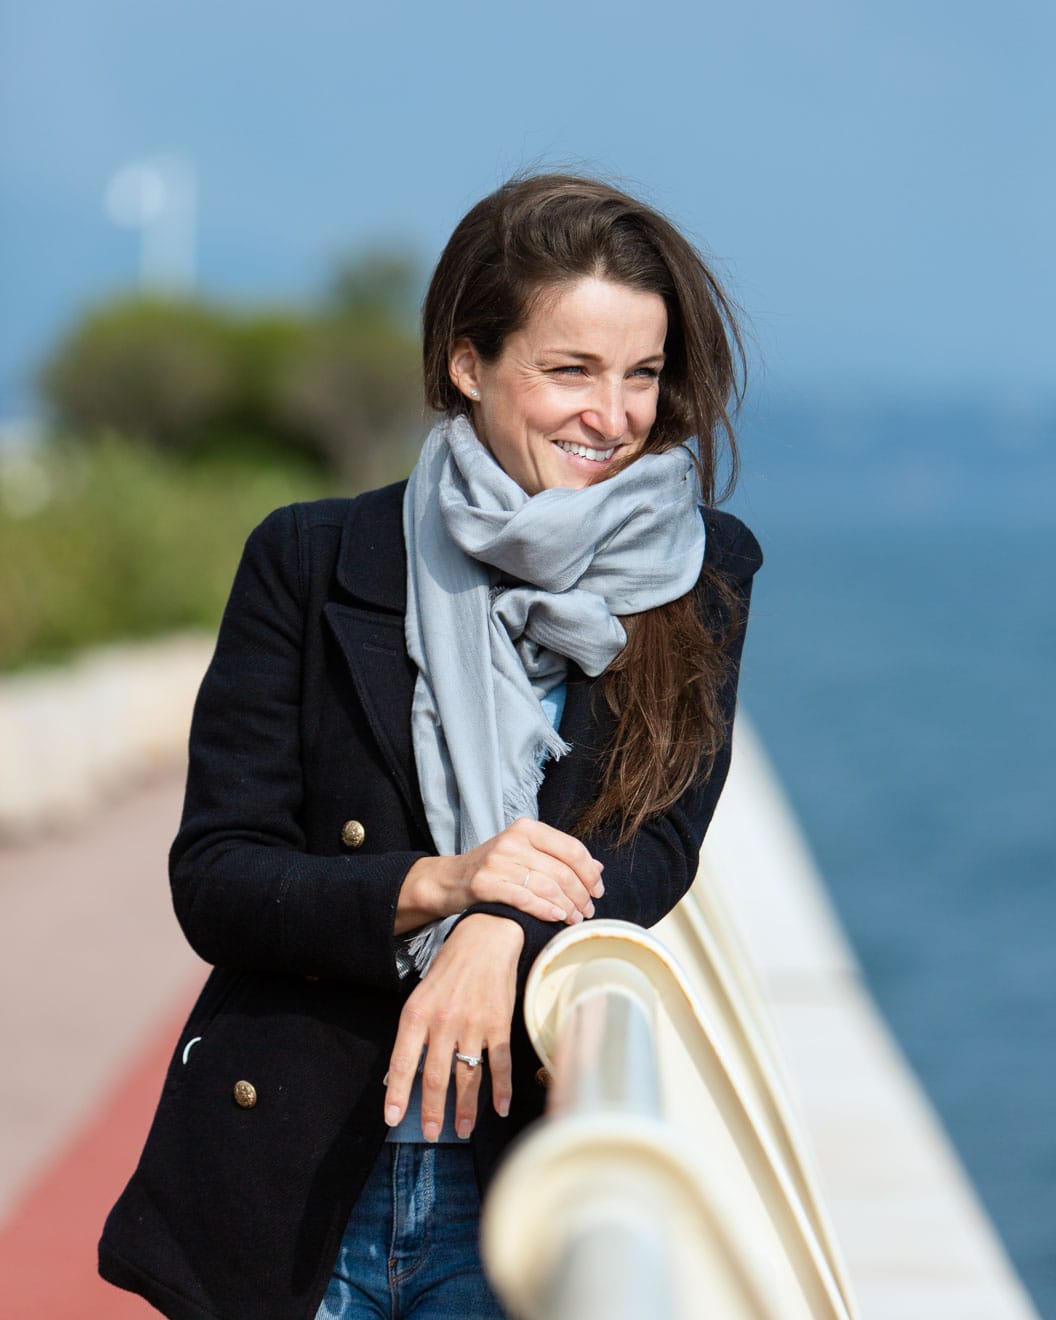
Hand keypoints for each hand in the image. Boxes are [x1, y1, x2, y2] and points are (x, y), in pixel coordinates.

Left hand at [383, 914, 522, 1140]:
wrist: (487, 937)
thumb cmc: (450, 968)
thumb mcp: (421, 995)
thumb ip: (412, 1034)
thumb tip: (396, 1075)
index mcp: (417, 1013)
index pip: (403, 1062)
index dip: (397, 1094)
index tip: (393, 1119)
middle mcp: (443, 1021)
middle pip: (436, 1076)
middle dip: (433, 1110)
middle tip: (432, 1135)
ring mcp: (472, 1023)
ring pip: (467, 1076)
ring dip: (466, 1108)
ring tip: (463, 1130)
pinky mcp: (498, 1023)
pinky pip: (499, 1063)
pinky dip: (501, 1089)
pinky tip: (500, 1107)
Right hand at [395, 818, 603, 933]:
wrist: (450, 879)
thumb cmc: (494, 868)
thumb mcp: (526, 853)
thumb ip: (559, 857)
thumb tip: (597, 867)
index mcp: (526, 828)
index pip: (571, 848)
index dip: (589, 872)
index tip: (598, 890)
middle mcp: (512, 841)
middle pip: (561, 870)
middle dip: (581, 894)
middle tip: (588, 910)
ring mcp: (497, 862)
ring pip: (546, 886)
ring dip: (567, 906)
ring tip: (574, 918)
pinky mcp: (485, 884)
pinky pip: (524, 899)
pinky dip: (545, 910)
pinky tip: (556, 917)